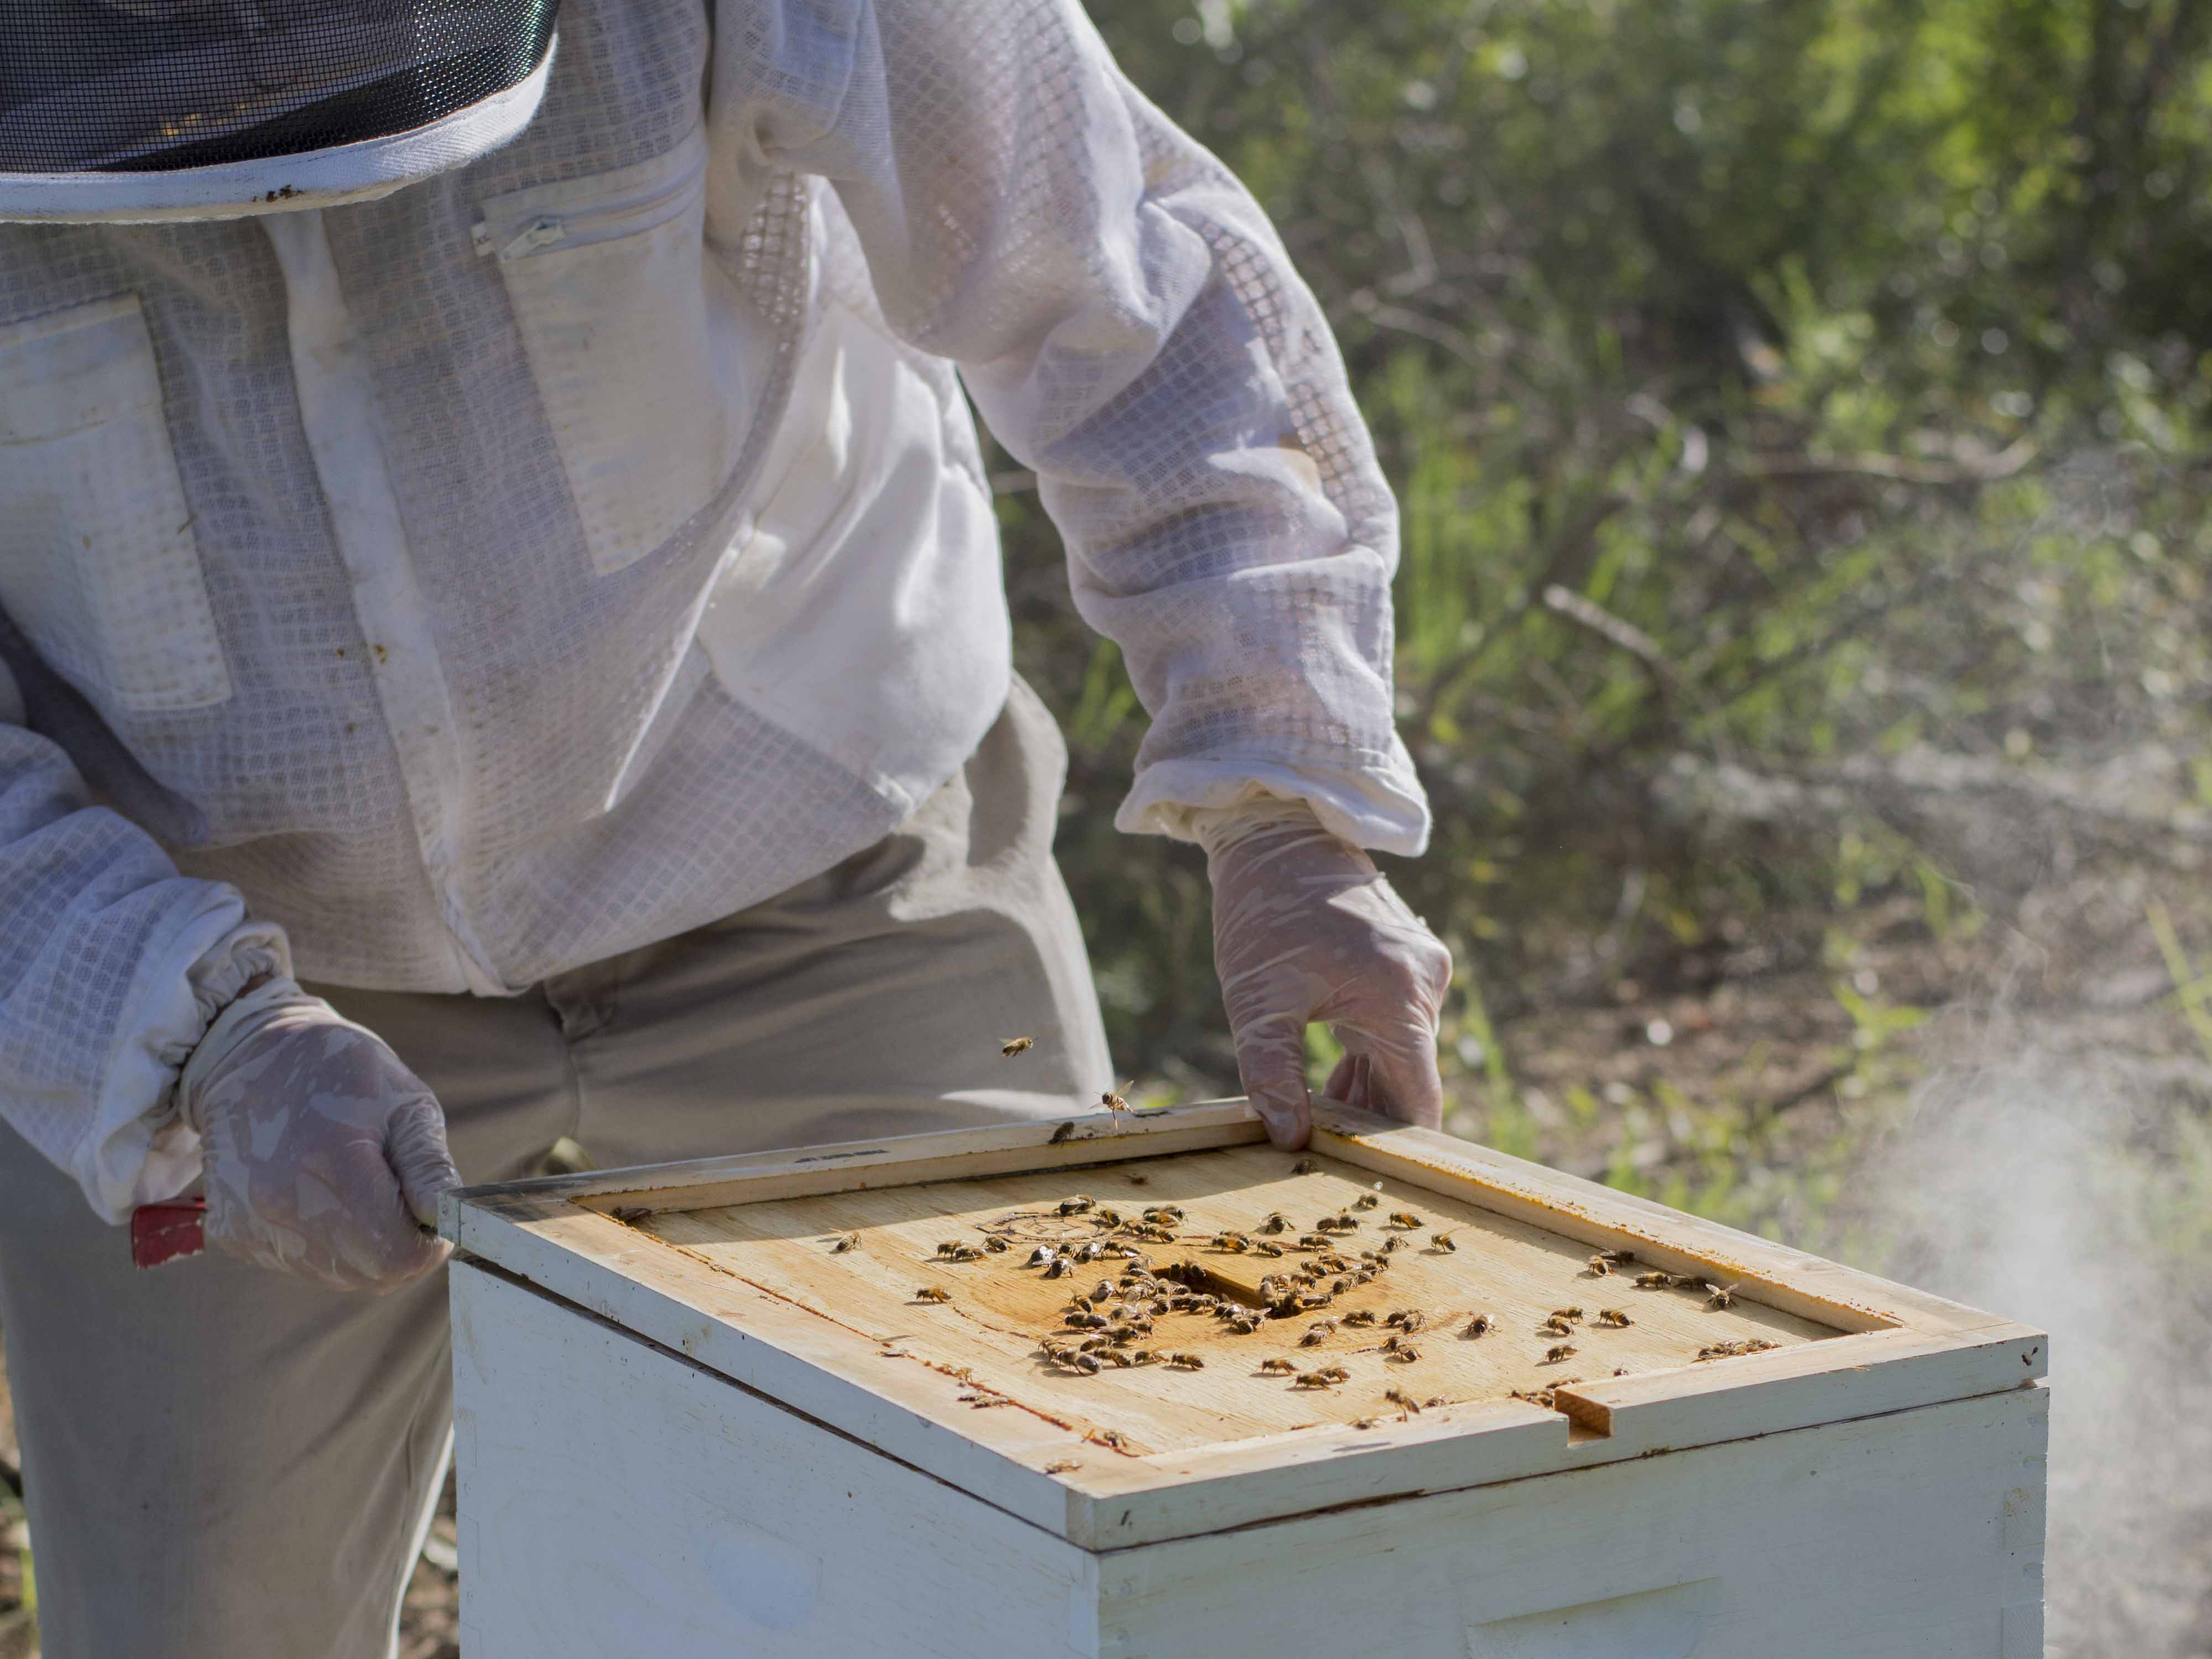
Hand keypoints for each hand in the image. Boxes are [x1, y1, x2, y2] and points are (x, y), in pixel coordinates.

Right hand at [178, 978, 459, 1291]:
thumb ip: (428, 1166)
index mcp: (329, 1165)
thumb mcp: (403, 1102)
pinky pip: (302, 1263)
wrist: (247, 1060)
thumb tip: (453, 1217)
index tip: (428, 1208)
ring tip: (352, 1183)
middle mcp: (281, 1205)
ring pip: (339, 1275)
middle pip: (372, 1274)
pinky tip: (316, 1190)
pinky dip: (323, 1240)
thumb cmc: (339, 1074)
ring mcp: (252, 1225)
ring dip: (362, 1245)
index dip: (428, 1242)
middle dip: (400, 1245)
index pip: (397, 1257)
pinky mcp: (234, 1236)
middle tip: (396, 1192)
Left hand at [1198, 800, 1452, 1149]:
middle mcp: (1427, 984)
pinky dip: (1370, 1059)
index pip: (1417, 1101)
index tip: (1371, 1186)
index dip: (1397, 1149)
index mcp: (1399, 996)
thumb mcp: (1256, 1000)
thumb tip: (1290, 1142)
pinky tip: (1331, 1084)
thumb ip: (1272, 1074)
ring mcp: (1424, 970)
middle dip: (1373, 1124)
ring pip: (1405, 1057)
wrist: (1278, 836)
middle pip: (1412, 1083)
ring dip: (1367, 1092)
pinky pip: (1400, 1029)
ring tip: (1318, 1126)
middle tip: (1326, 1165)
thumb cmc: (1263, 913)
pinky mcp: (1411, 962)